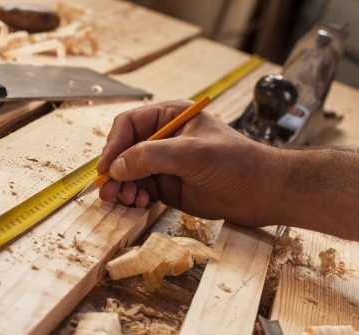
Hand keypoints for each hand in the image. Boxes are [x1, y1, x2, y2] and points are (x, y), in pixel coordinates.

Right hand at [97, 100, 271, 224]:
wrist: (261, 192)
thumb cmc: (234, 162)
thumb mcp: (191, 153)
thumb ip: (150, 156)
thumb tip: (115, 168)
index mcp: (169, 117)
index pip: (129, 125)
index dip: (114, 145)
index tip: (106, 167)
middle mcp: (163, 139)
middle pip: (124, 151)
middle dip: (115, 170)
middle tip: (107, 190)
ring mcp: (164, 164)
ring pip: (129, 173)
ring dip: (123, 186)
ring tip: (127, 199)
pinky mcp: (167, 186)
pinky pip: (141, 189)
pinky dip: (134, 197)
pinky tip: (139, 204)